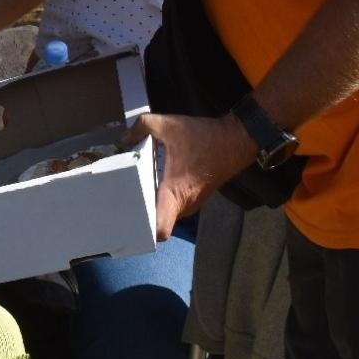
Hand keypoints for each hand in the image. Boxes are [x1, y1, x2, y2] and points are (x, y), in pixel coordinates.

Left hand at [122, 111, 256, 240]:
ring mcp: (192, 203)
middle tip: (122, 201)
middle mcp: (185, 205)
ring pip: (167, 212)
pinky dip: (165, 197)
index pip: (161, 230)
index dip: (144, 232)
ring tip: (135, 189)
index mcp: (175, 194)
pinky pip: (175, 204)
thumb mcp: (168, 125)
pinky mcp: (196, 196)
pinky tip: (155, 180)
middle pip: (158, 222)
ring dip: (154, 204)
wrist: (236, 140)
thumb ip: (142, 127)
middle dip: (141, 215)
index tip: (130, 222)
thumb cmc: (204, 138)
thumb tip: (125, 137)